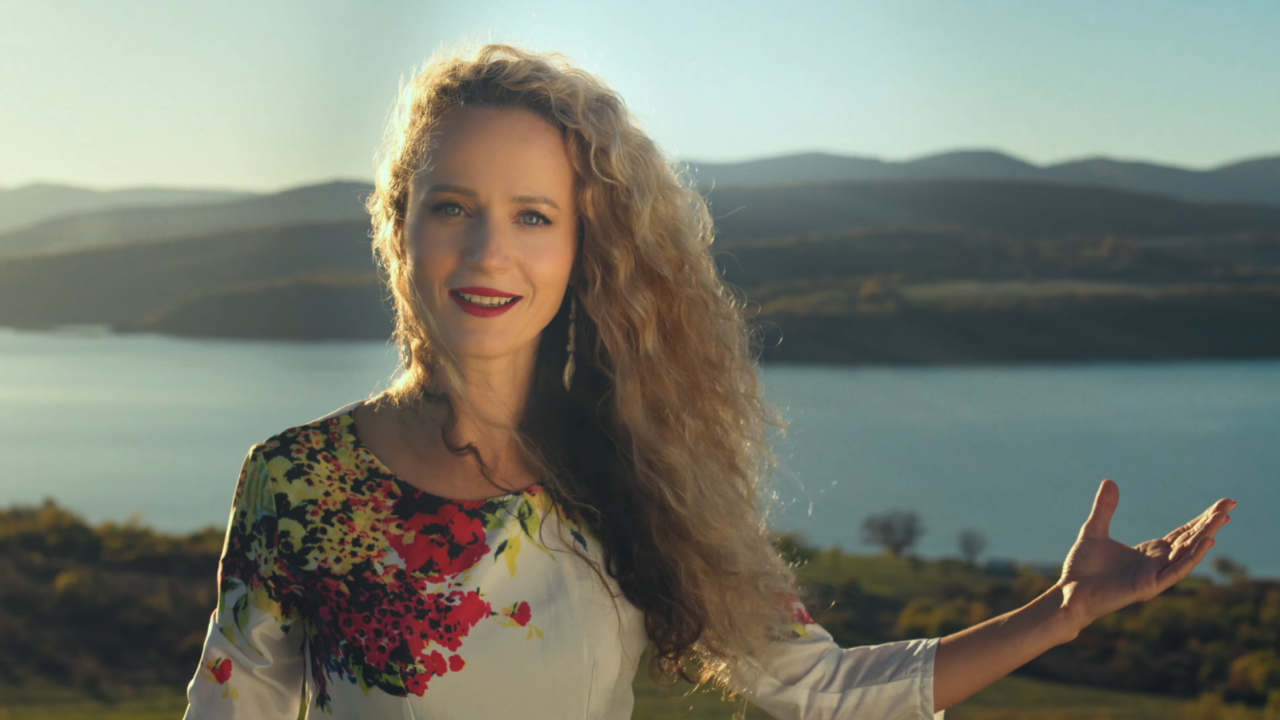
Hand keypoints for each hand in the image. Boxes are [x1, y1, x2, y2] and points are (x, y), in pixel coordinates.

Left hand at [1056, 479, 1233, 630]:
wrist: (1069, 592)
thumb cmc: (1082, 568)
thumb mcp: (1094, 530)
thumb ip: (1104, 508)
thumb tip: (1110, 481)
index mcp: (1148, 552)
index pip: (1181, 534)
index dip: (1200, 521)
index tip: (1219, 507)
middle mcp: (1157, 563)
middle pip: (1190, 540)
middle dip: (1210, 523)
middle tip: (1230, 504)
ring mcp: (1155, 575)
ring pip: (1188, 553)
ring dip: (1206, 534)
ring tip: (1223, 516)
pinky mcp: (1149, 586)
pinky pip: (1176, 570)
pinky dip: (1192, 557)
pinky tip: (1206, 541)